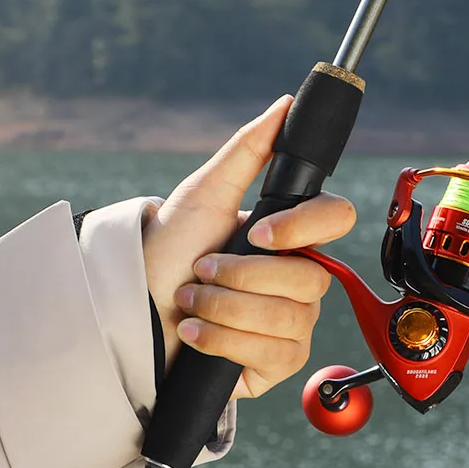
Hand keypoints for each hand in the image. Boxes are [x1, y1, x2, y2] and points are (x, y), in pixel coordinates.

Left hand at [141, 97, 355, 399]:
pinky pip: (274, 355)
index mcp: (293, 234)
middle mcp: (301, 278)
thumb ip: (249, 149)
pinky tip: (196, 334)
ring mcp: (293, 323)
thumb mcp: (204, 193)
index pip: (338, 218)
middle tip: (200, 272)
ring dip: (225, 309)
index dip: (303, 226)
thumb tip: (285, 104)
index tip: (257, 232)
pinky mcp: (276, 363)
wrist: (130, 313)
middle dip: (242, 276)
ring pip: (289, 318)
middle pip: (311, 277)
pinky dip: (223, 343)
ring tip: (190, 302)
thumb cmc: (167, 252)